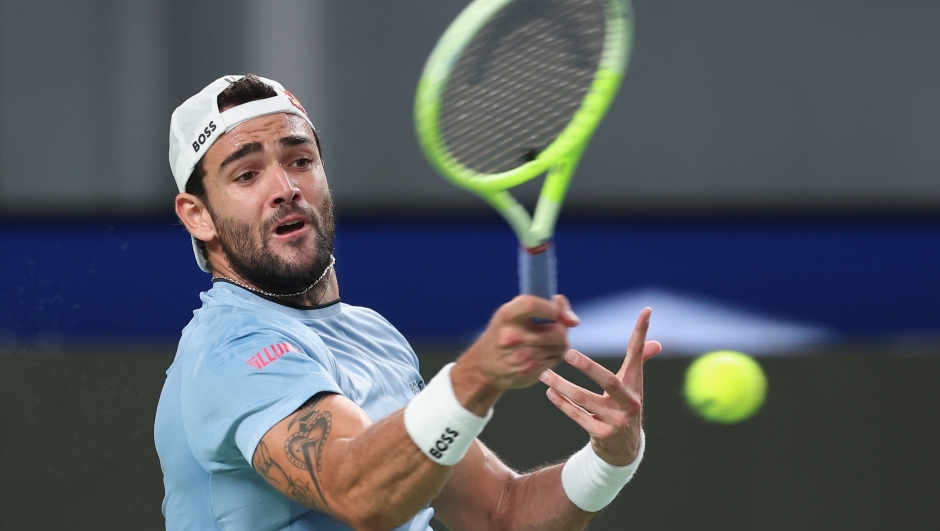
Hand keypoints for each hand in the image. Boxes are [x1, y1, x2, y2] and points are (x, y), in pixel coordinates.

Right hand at [451, 295, 579, 414]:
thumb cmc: (504, 333)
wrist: (484, 367)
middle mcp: (513, 336)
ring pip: (560, 346)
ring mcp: (522, 356)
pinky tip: (541, 353)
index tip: (555, 310)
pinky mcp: (529, 371)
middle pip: (557, 332)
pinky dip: (554, 354)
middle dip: (561, 329)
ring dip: (559, 342)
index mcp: (507, 316)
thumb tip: (573, 320)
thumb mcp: (513, 313)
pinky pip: (555, 359)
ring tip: (546, 341)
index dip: (552, 307)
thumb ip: (542, 306)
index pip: (533, 304)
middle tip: (555, 328)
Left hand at [539, 307, 660, 465]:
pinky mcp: (602, 436)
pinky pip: (578, 417)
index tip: (645, 311)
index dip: (641, 333)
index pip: (638, 355)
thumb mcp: (632, 386)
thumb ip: (640, 362)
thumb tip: (658, 342)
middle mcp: (629, 403)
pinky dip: (562, 404)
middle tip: (568, 353)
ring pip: (585, 400)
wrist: (623, 450)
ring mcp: (616, 421)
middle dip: (588, 367)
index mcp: (636, 385)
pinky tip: (549, 393)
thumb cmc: (623, 407)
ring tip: (545, 374)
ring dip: (562, 386)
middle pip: (609, 381)